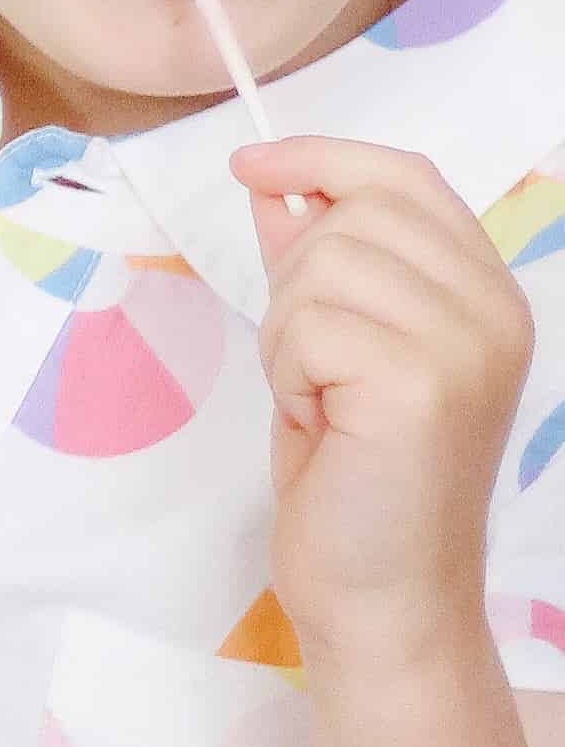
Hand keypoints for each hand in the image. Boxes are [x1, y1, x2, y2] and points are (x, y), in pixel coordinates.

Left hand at [235, 135, 530, 673]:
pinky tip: (323, 424)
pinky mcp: (422, 383)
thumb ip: (313, 260)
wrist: (379, 588)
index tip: (252, 164)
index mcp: (486, 293)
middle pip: (352, 212)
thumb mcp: (329, 343)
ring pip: (322, 264)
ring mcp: (466, 345)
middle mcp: (494, 311)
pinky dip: (289, 372)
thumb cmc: (352, 470)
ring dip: (289, 333)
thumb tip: (276, 182)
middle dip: (297, 279)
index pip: (407, 177)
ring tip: (322, 398)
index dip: (323, 157)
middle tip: (313, 364)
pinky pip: (305, 324)